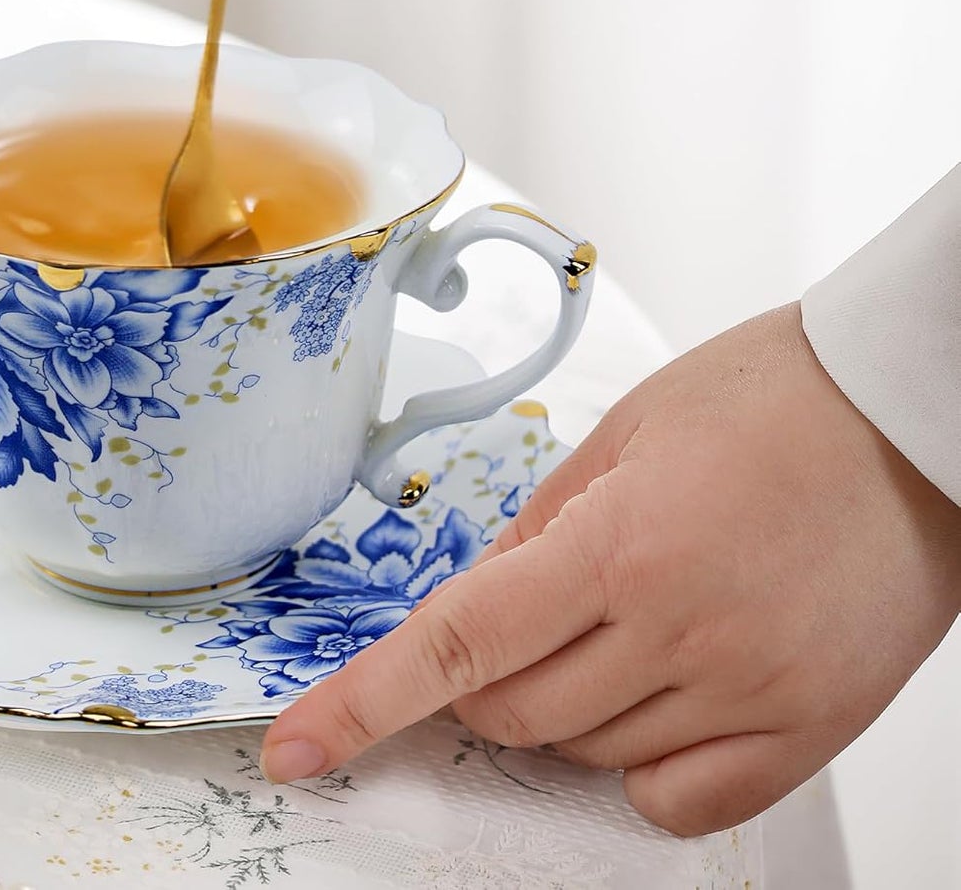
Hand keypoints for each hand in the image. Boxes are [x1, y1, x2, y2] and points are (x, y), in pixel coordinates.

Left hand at [259, 304, 960, 834]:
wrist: (909, 413)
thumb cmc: (768, 397)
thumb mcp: (624, 433)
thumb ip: (538, 528)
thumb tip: (477, 603)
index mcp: (622, 544)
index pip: (458, 644)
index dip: (364, 702)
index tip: (299, 747)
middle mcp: (683, 631)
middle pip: (514, 714)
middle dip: (477, 683)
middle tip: (514, 621)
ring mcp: (751, 692)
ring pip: (588, 756)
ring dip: (560, 709)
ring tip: (614, 622)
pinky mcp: (810, 730)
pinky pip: (681, 802)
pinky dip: (638, 765)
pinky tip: (655, 692)